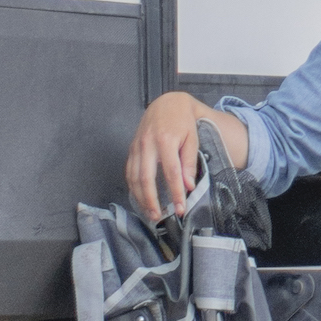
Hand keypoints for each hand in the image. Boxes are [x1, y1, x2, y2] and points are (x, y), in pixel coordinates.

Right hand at [125, 89, 216, 221]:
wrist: (167, 103)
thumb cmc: (183, 122)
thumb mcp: (192, 139)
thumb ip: (189, 163)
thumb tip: (188, 186)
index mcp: (166, 140)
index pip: (171, 173)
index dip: (175, 193)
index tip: (180, 208)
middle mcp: (148, 144)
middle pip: (146, 178)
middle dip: (151, 200)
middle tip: (158, 216)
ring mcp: (137, 146)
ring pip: (133, 177)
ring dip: (139, 197)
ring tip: (149, 212)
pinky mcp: (131, 148)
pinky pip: (129, 171)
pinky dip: (133, 186)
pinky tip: (139, 197)